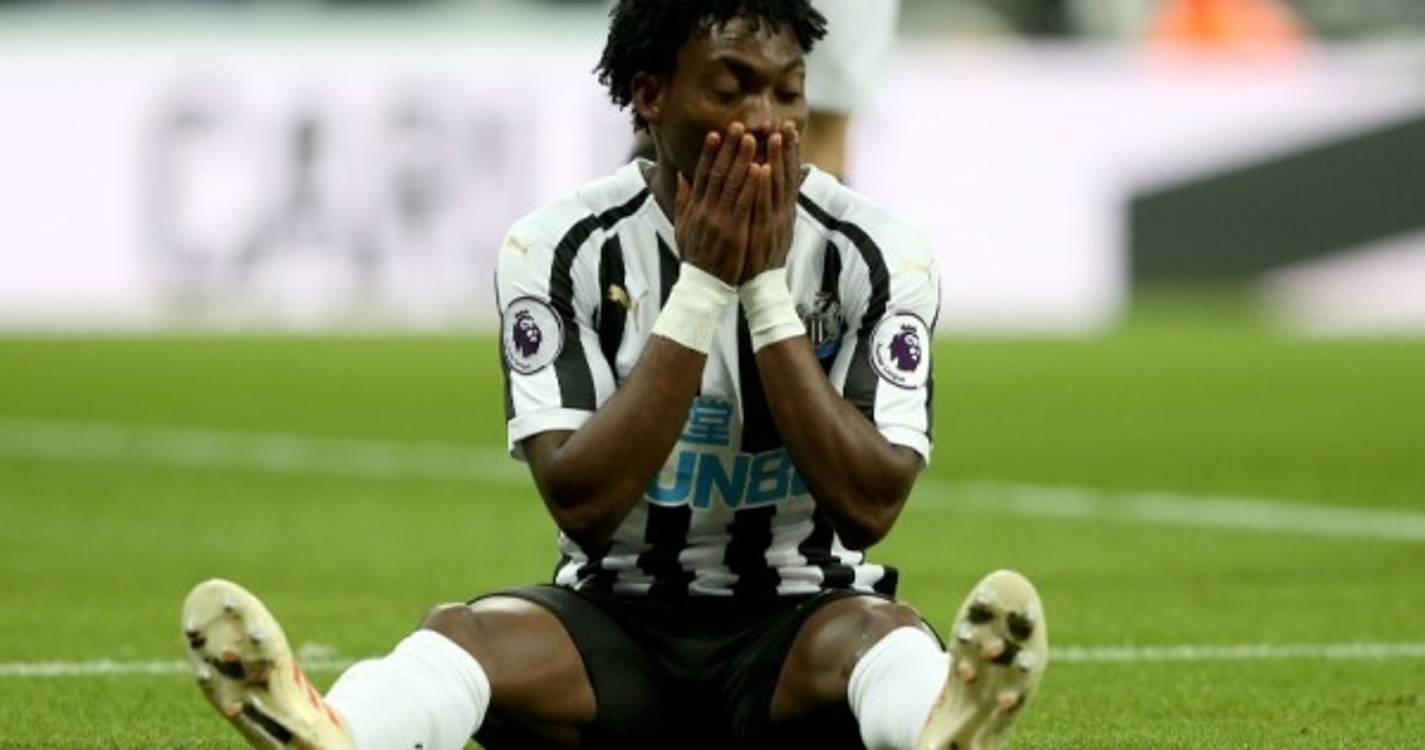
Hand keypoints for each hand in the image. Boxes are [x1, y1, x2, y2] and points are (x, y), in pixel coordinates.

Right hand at [674, 122, 760, 284]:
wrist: (702, 286)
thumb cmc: (696, 257)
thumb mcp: (683, 228)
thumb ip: (684, 201)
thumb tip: (681, 177)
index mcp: (694, 209)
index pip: (701, 175)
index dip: (708, 153)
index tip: (716, 134)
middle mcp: (705, 210)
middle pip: (717, 173)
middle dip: (728, 149)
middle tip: (738, 126)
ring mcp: (719, 220)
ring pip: (731, 184)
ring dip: (742, 159)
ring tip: (752, 139)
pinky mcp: (734, 231)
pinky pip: (744, 203)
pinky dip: (752, 185)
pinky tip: (761, 168)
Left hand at [741, 121, 801, 282]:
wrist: (761, 285)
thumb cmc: (759, 255)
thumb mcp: (766, 226)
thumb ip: (765, 204)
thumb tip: (764, 184)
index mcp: (782, 209)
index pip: (787, 175)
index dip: (789, 152)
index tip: (787, 129)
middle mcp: (783, 212)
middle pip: (787, 175)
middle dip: (788, 149)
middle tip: (787, 124)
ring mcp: (776, 221)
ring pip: (778, 185)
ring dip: (778, 160)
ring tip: (776, 137)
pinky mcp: (766, 231)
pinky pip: (764, 205)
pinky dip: (764, 186)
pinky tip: (763, 168)